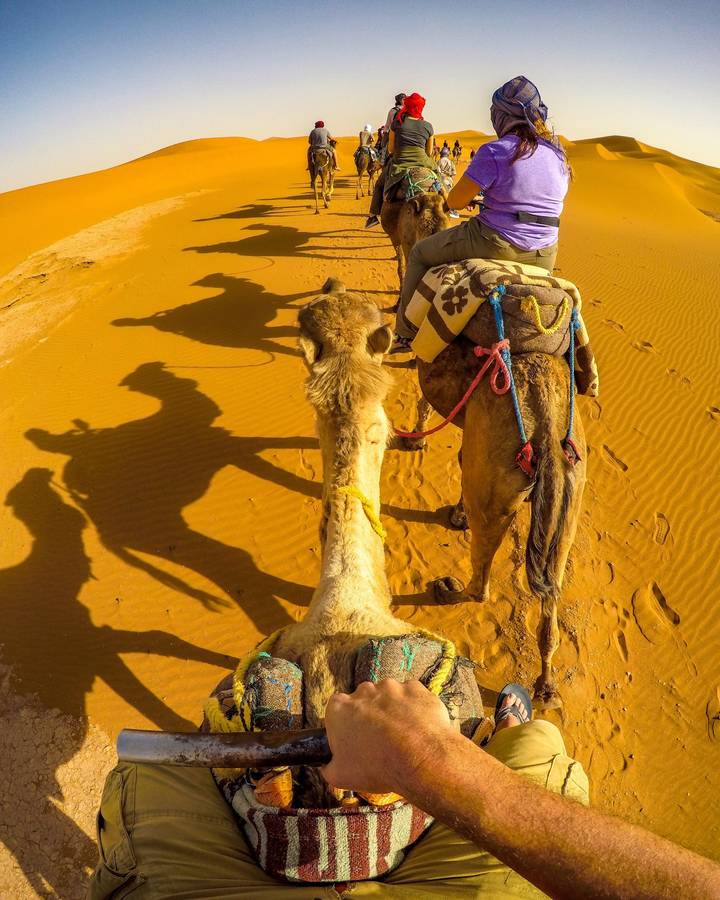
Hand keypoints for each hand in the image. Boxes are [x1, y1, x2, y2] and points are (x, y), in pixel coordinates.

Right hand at [322, 679, 457, 796]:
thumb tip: (327, 765)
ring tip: (402, 738)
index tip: (355, 741)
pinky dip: (414, 709)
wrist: (421, 760)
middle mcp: (363, 690)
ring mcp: (391, 687)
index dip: (346, 727)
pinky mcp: (415, 688)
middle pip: (364, 701)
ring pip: (389, 698)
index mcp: (339, 708)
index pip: (337, 711)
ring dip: (393, 712)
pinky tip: (418, 730)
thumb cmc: (377, 767)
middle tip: (379, 743)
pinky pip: (412, 697)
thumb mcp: (340, 777)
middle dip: (370, 717)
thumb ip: (328, 767)